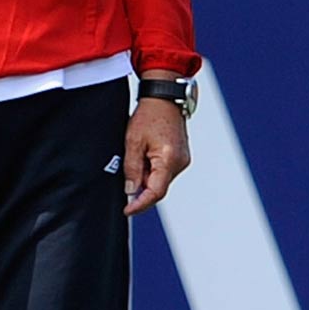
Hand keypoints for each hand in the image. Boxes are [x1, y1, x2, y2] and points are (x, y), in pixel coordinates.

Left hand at [122, 92, 190, 216]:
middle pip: (158, 187)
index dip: (140, 204)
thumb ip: (132, 169)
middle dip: (141, 188)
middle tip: (126, 178)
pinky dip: (152, 170)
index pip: (156, 192)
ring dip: (146, 177)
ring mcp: (182, 160)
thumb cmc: (149, 115)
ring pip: (161, 180)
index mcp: (169, 160)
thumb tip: (131, 191)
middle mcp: (180, 163)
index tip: (127, 211)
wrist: (164, 98)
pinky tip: (144, 155)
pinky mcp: (180, 156)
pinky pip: (164, 171)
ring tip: (136, 156)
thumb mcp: (133, 141)